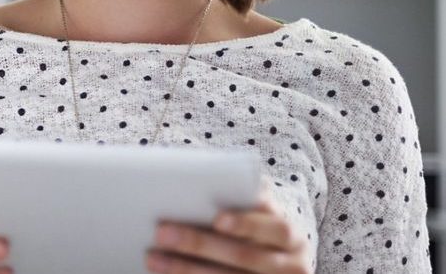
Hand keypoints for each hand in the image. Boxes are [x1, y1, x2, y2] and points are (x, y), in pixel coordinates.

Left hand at [147, 191, 309, 273]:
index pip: (274, 227)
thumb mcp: (255, 215)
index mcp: (290, 235)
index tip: (217, 219)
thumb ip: (238, 198)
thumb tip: (195, 180)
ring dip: (187, 269)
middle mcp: (291, 264)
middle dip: (200, 244)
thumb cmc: (254, 228)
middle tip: (162, 232)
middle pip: (245, 255)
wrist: (274, 267)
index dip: (246, 224)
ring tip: (153, 258)